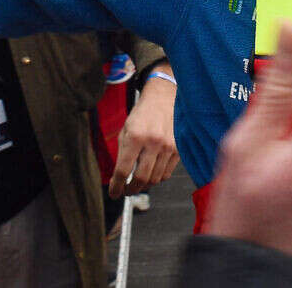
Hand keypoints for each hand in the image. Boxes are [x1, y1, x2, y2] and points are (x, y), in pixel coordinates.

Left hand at [110, 69, 179, 196]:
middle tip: (126, 191)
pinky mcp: (177, 149)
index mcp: (136, 136)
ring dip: (144, 185)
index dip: (116, 186)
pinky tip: (152, 174)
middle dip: (131, 190)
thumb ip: (123, 153)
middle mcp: (153, 142)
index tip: (114, 193)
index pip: (123, 170)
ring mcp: (168, 146)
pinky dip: (157, 179)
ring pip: (155, 179)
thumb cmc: (142, 114)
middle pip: (141, 179)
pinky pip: (167, 174)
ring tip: (138, 182)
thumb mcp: (126, 130)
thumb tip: (120, 177)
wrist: (163, 98)